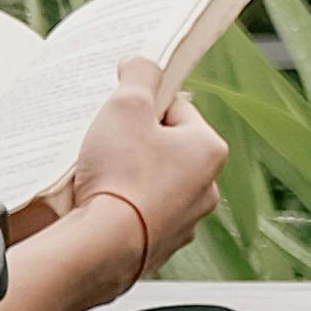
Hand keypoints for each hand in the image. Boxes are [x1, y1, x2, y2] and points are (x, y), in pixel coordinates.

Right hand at [67, 62, 222, 281]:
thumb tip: (143, 63)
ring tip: (101, 175)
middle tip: (108, 142)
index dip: (144, 105)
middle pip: (166, 147)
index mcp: (209, 149)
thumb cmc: (120, 175)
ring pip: (153, 183)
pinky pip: (141, 215)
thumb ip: (139, 75)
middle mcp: (206, 188)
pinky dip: (123, 207)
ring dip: (130, 176)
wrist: (102, 248)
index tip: (121, 113)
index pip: (176, 108)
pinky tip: (102, 204)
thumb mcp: (126, 106)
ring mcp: (184, 223)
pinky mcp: (160, 248)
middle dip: (137, 142)